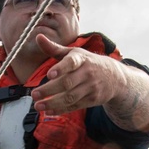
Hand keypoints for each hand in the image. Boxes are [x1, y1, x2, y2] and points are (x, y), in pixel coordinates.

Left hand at [29, 34, 148, 131]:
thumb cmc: (87, 62)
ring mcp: (90, 87)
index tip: (49, 74)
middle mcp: (87, 73)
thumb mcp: (73, 53)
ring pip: (70, 97)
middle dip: (49, 90)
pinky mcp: (92, 100)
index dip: (61, 68)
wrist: (114, 76)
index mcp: (81, 59)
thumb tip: (38, 37)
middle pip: (67, 83)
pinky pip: (74, 106)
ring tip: (37, 105)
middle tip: (34, 94)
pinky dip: (60, 110)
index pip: (72, 62)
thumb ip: (54, 48)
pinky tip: (48, 111)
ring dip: (52, 103)